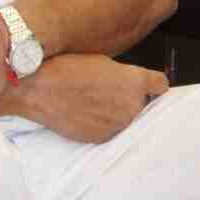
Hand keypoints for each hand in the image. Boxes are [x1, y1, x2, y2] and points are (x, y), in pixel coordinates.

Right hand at [0, 54, 168, 142]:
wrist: (39, 87)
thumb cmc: (68, 68)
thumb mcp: (103, 62)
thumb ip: (123, 76)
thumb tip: (128, 84)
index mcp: (135, 81)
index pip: (161, 86)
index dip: (154, 85)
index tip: (151, 87)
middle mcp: (132, 106)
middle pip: (143, 105)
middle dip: (131, 100)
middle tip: (110, 93)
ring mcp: (117, 125)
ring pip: (126, 120)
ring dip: (116, 114)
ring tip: (94, 103)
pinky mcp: (101, 138)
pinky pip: (109, 131)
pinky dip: (101, 124)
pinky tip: (85, 113)